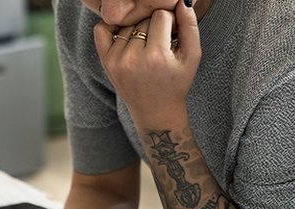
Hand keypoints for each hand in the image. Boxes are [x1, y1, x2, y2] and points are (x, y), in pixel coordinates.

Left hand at [93, 1, 200, 127]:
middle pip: (144, 18)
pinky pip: (101, 29)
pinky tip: (126, 36)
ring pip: (128, 23)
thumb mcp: (192, 56)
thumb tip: (182, 1)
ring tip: (147, 45)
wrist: (155, 111)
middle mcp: (133, 58)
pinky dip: (112, 27)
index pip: (162, 15)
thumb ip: (190, 26)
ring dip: (137, 28)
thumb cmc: (176, 83)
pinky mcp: (105, 62)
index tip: (173, 35)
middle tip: (160, 42)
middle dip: (154, 26)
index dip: (170, 22)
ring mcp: (116, 60)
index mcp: (156, 56)